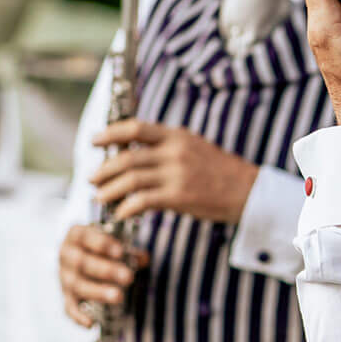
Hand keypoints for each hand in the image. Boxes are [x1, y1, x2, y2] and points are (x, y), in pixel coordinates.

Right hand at [59, 224, 146, 325]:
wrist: (83, 254)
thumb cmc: (103, 246)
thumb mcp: (114, 241)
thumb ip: (129, 249)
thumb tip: (144, 258)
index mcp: (76, 235)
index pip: (85, 236)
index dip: (102, 244)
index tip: (120, 252)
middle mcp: (66, 255)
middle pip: (81, 262)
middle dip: (106, 270)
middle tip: (128, 277)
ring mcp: (64, 276)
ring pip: (77, 285)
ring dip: (98, 292)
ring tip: (119, 297)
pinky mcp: (66, 295)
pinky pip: (69, 307)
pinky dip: (78, 316)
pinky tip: (91, 324)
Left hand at [90, 120, 260, 223]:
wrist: (248, 191)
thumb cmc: (220, 172)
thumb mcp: (194, 147)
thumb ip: (168, 146)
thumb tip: (137, 150)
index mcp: (177, 136)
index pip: (135, 128)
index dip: (110, 134)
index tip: (94, 141)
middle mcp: (174, 151)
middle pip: (127, 157)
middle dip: (104, 169)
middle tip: (92, 178)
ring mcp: (176, 174)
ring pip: (130, 179)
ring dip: (110, 189)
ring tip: (101, 197)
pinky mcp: (179, 196)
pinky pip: (143, 200)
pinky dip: (126, 207)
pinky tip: (121, 213)